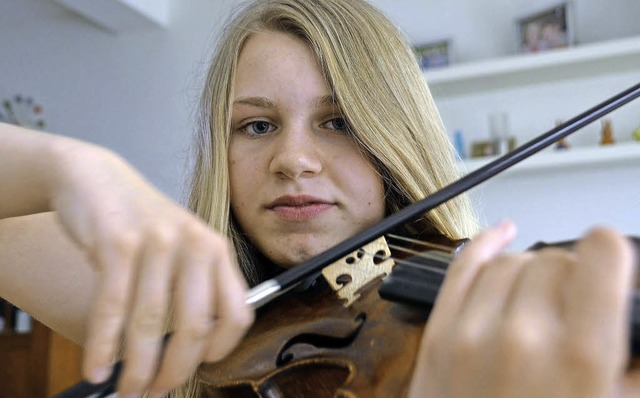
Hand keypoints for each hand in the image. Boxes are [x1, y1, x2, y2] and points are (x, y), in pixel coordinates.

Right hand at [47, 142, 253, 395]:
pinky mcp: (119, 243)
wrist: (98, 180)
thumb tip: (184, 354)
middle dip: (174, 371)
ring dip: (136, 368)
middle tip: (154, 392)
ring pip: (150, 323)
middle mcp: (195, 245)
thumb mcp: (181, 248)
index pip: (238, 312)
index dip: (221, 350)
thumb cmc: (142, 225)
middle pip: (195, 326)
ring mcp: (158, 243)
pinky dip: (103, 346)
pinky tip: (97, 367)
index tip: (200, 368)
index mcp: (217, 250)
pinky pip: (112, 309)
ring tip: (126, 390)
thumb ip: (191, 290)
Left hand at [408, 222, 639, 397]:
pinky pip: (461, 268)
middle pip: (554, 259)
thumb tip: (638, 324)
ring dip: (532, 272)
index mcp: (579, 357)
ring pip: (510, 261)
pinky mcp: (438, 337)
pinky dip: (483, 247)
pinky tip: (501, 237)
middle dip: (573, 276)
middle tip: (579, 307)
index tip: (615, 263)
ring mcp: (472, 333)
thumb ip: (633, 368)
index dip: (614, 254)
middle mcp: (523, 335)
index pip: (601, 254)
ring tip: (543, 301)